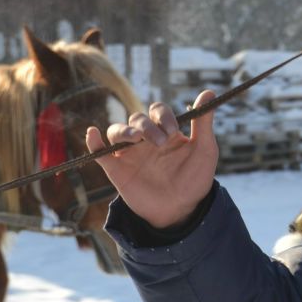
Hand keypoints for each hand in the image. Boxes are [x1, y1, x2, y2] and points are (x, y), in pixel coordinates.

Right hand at [85, 91, 218, 229]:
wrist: (182, 209)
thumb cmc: (195, 178)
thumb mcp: (204, 149)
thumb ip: (203, 122)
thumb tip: (209, 92)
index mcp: (165, 131)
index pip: (157, 111)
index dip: (163, 115)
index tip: (173, 130)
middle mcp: (146, 139)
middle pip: (137, 119)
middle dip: (147, 126)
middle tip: (160, 142)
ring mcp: (130, 154)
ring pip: (117, 131)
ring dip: (123, 130)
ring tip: (136, 139)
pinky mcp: (117, 170)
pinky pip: (100, 153)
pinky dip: (94, 143)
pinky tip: (92, 133)